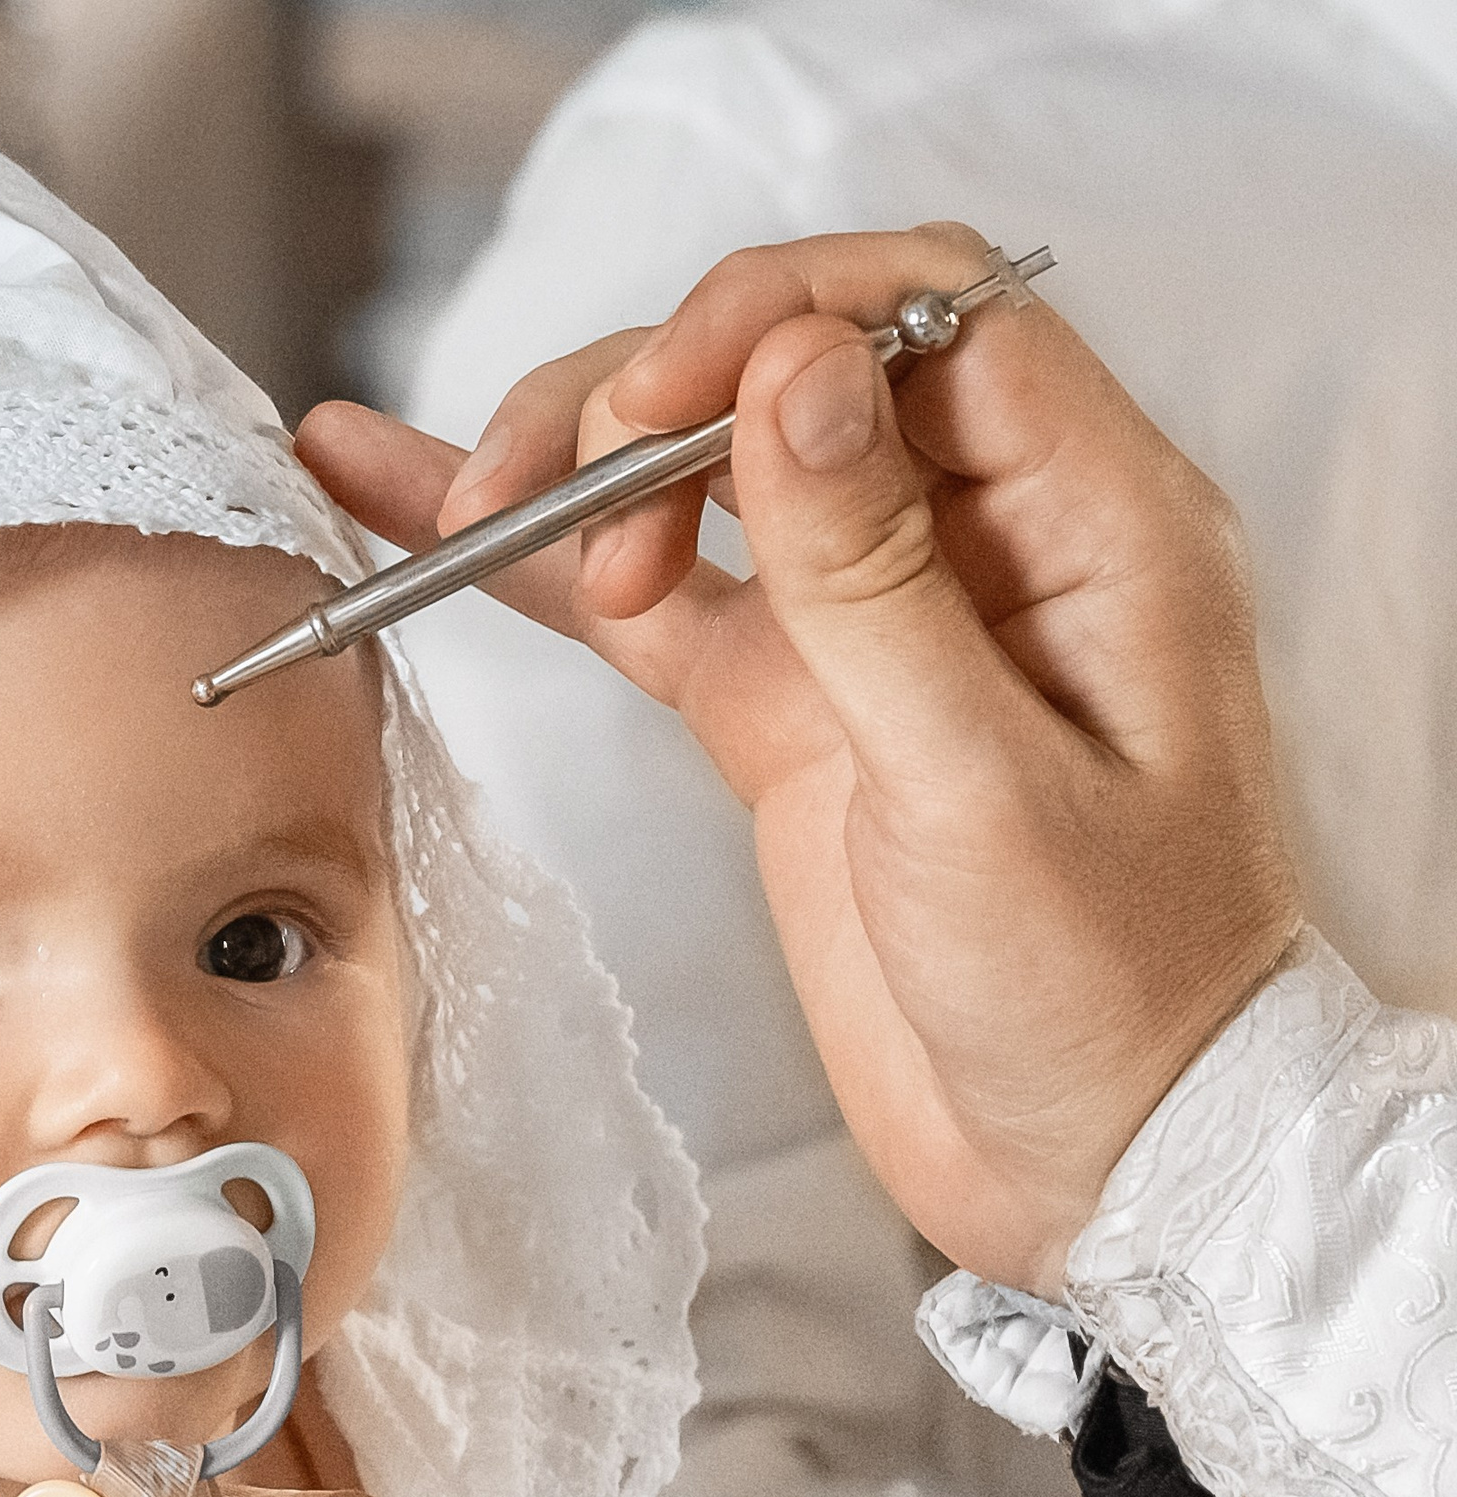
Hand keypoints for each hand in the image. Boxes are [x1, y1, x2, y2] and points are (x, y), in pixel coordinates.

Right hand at [297, 225, 1299, 1292]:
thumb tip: (795, 370)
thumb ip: (879, 575)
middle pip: (780, 371)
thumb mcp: (985, 786)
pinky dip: (538, 563)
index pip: (923, 313)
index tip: (649, 408)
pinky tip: (409, 508)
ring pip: (696, 469)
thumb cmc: (1103, 993)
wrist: (1091, 1166)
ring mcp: (866, 619)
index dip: (770, 319)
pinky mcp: (784, 705)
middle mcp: (976, 539)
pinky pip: (646, 597)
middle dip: (640, 401)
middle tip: (542, 496)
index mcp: (1087, 520)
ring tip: (472, 519)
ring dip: (573, 470)